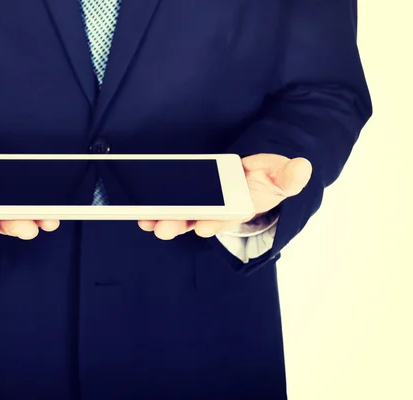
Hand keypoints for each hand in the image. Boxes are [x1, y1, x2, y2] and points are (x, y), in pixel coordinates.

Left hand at [138, 153, 312, 239]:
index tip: (204, 226)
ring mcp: (200, 206)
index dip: (215, 223)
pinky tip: (141, 212)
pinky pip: (169, 204)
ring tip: (146, 221)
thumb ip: (287, 176)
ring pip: (179, 217)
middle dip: (179, 224)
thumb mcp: (281, 176)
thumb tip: (302, 168)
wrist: (254, 173)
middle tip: (163, 227)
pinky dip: (154, 209)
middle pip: (196, 221)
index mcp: (239, 210)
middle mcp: (217, 213)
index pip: (226, 219)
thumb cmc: (267, 178)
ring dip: (162, 220)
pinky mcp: (187, 196)